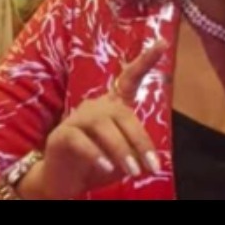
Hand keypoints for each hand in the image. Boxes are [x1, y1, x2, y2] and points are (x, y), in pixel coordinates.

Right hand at [33, 41, 167, 199]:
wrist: (64, 181)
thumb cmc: (99, 164)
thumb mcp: (124, 157)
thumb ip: (135, 150)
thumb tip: (149, 158)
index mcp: (113, 106)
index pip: (130, 79)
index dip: (145, 61)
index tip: (162, 43)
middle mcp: (95, 107)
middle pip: (122, 114)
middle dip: (140, 141)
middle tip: (152, 166)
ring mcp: (76, 119)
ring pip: (102, 125)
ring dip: (121, 149)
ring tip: (132, 171)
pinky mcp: (61, 135)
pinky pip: (80, 140)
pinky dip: (95, 154)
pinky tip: (106, 167)